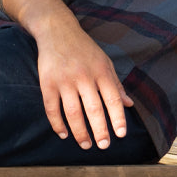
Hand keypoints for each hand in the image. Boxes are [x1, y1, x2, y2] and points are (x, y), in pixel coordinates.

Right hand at [35, 26, 133, 149]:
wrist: (57, 30)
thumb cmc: (84, 48)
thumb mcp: (104, 62)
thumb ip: (116, 84)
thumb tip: (129, 104)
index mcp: (101, 71)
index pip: (112, 99)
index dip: (118, 118)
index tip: (120, 135)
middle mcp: (83, 76)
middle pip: (93, 109)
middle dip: (100, 130)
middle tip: (103, 146)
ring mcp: (64, 80)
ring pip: (73, 112)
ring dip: (80, 132)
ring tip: (86, 145)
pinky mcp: (47, 83)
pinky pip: (52, 108)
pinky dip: (57, 124)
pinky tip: (64, 134)